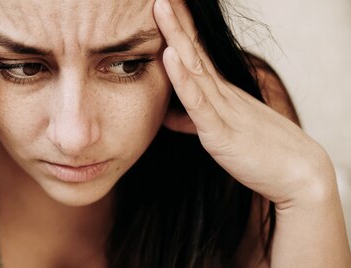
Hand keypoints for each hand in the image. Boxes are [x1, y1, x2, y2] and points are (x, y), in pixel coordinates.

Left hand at [153, 0, 336, 206]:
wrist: (296, 174)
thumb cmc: (258, 151)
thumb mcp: (218, 131)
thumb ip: (192, 119)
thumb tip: (168, 116)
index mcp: (219, 90)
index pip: (194, 51)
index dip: (178, 27)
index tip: (165, 5)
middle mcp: (220, 92)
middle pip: (192, 49)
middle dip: (174, 20)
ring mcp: (220, 108)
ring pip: (193, 66)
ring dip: (175, 35)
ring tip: (162, 7)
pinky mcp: (219, 131)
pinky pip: (198, 101)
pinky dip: (182, 78)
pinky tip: (171, 56)